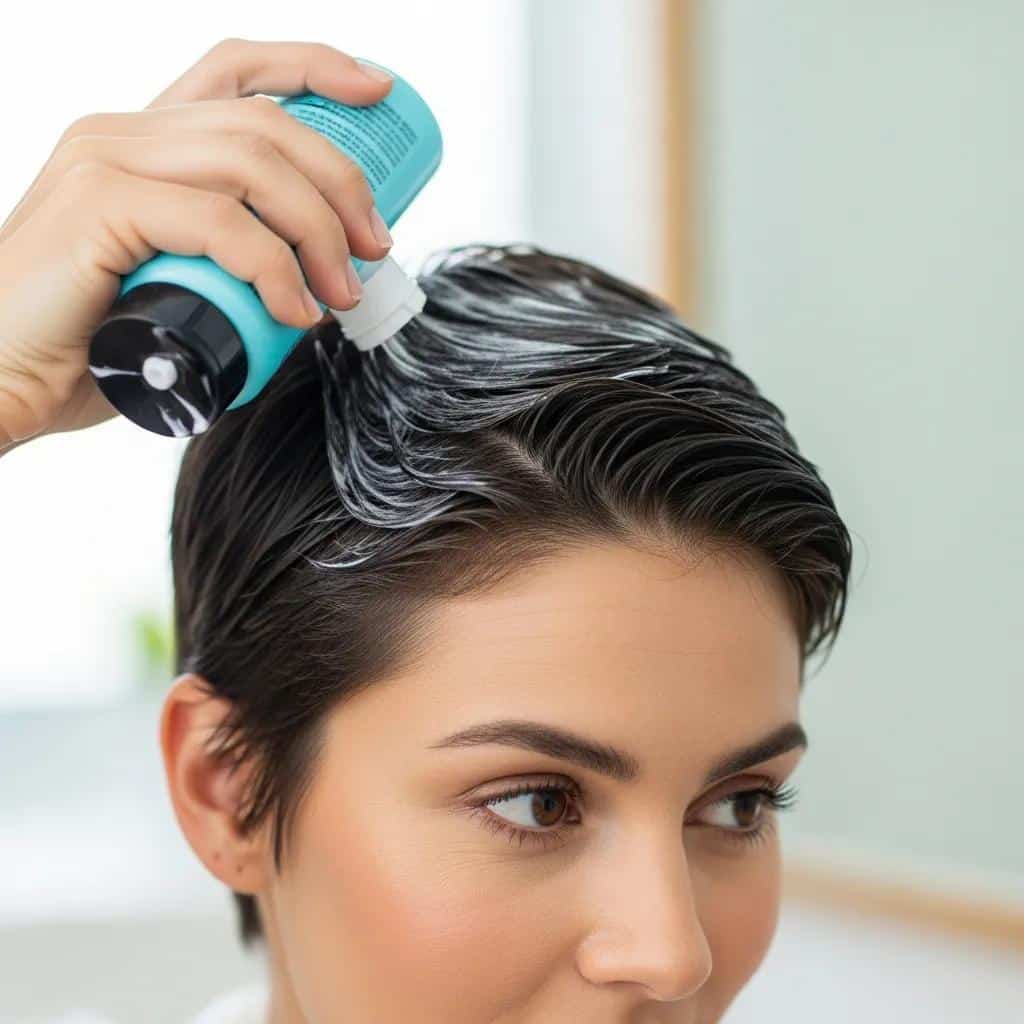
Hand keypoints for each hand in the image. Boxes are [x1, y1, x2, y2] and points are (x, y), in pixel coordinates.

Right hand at [0, 36, 393, 451]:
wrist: (3, 380)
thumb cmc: (91, 343)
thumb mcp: (175, 283)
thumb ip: (227, 262)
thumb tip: (318, 284)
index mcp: (143, 143)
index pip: (236, 73)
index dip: (313, 67)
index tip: (377, 95)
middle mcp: (122, 134)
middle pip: (265, 122)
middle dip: (341, 182)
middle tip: (374, 248)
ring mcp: (106, 162)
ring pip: (250, 163)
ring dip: (318, 229)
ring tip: (341, 293)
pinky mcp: (98, 205)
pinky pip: (218, 220)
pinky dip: (273, 267)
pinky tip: (294, 310)